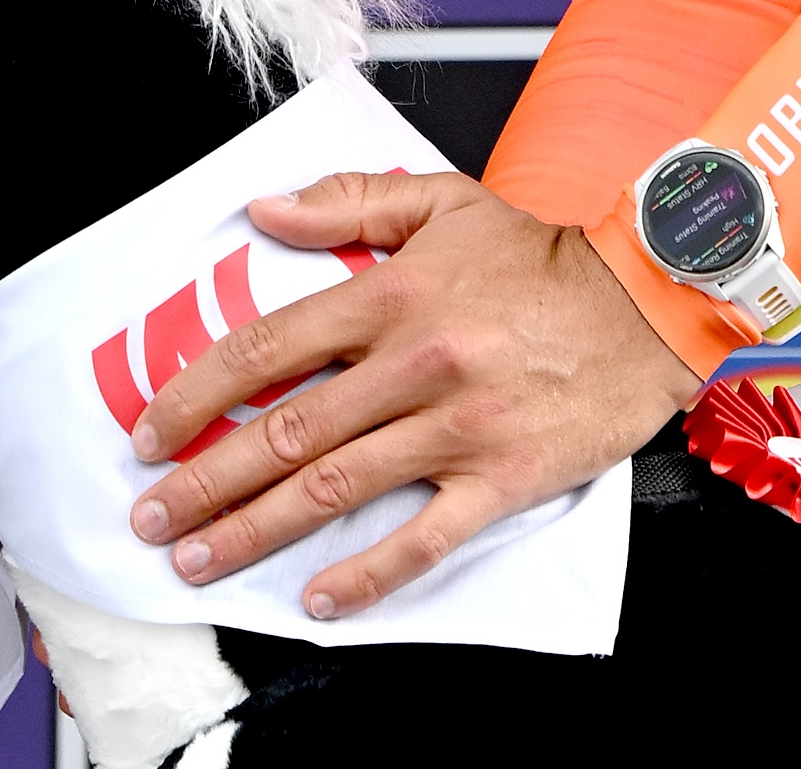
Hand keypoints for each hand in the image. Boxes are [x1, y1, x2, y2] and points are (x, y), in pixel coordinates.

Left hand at [121, 170, 698, 617]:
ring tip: (198, 560)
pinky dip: (366, 575)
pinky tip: (318, 598)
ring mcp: (457, 427)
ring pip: (335, 487)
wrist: (649, 298)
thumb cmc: (546, 255)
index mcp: (395, 296)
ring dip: (255, 530)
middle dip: (205, 481)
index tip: (152, 432)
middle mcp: (416, 363)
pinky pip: (422, 537)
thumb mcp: (447, 202)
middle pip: (285, 431)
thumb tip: (264, 210)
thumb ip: (350, 203)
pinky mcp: (500, 478)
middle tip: (151, 518)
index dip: (197, 394)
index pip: (269, 348)